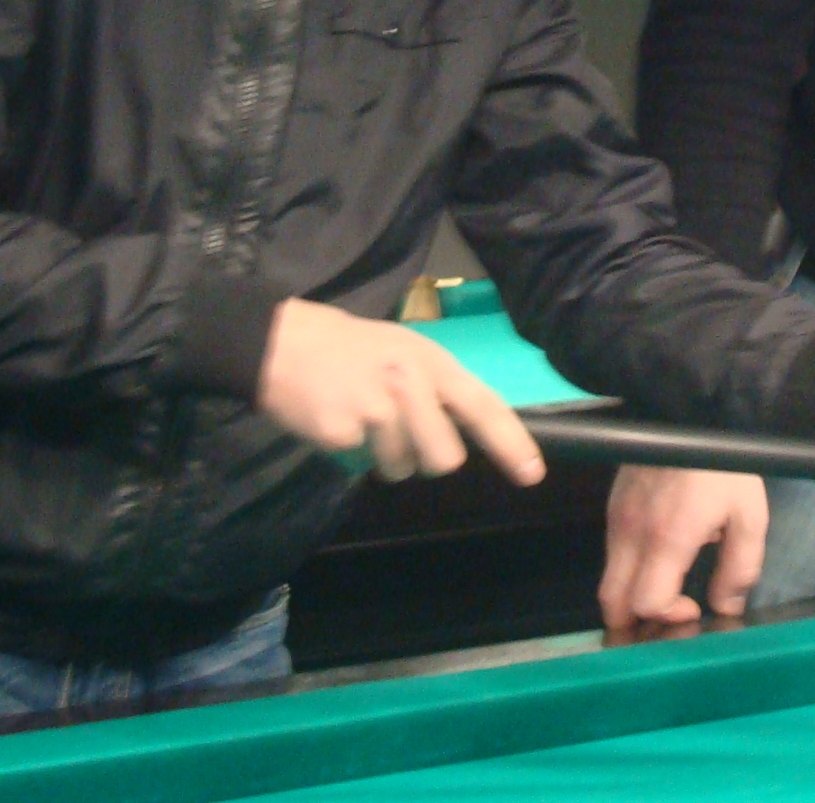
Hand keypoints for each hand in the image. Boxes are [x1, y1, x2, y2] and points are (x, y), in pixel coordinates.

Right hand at [255, 298, 546, 486]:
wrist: (280, 341)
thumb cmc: (347, 348)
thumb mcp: (403, 352)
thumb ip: (437, 388)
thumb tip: (470, 428)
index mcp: (431, 360)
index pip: (483, 406)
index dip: (511, 443)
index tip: (533, 474)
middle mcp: (411, 381)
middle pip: (446, 456)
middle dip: (426, 457)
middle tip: (399, 434)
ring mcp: (377, 406)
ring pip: (403, 467)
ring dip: (385, 458)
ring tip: (362, 423)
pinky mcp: (344, 429)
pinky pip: (361, 463)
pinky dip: (350, 451)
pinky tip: (335, 420)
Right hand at [600, 465, 766, 628]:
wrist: (692, 407)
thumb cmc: (725, 464)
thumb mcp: (749, 516)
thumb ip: (739, 568)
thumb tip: (725, 607)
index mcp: (667, 539)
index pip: (645, 602)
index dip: (667, 615)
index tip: (692, 605)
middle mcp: (632, 532)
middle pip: (611, 600)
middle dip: (634, 620)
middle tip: (667, 613)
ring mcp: (617, 515)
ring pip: (608, 576)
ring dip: (630, 593)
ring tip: (665, 586)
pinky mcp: (613, 502)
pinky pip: (611, 550)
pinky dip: (626, 568)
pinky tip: (656, 556)